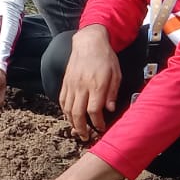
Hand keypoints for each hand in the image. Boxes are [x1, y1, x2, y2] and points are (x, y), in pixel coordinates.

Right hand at [59, 25, 120, 140]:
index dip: (97, 123)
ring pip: (68, 109)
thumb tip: (109, 109)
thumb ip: (112, 93)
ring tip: (77, 130)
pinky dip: (64, 111)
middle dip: (81, 128)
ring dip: (71, 122)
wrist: (88, 42)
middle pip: (78, 113)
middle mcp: (82, 86)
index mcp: (97, 85)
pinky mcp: (65, 82)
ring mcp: (72, 84)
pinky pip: (62, 100)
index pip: (94, 111)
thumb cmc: (105, 58)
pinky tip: (69, 116)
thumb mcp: (116, 74)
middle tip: (85, 136)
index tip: (101, 128)